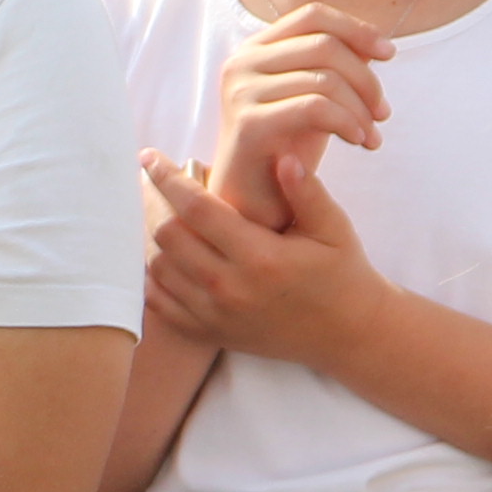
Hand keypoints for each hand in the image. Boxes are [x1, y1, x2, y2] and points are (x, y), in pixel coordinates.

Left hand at [143, 145, 382, 367]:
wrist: (345, 334)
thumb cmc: (340, 272)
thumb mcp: (333, 229)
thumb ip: (307, 192)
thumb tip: (282, 157)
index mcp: (262, 257)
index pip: (198, 210)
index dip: (168, 179)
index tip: (149, 157)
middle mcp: (231, 288)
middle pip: (168, 237)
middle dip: (150, 201)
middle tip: (146, 179)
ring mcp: (214, 315)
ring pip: (157, 267)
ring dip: (146, 235)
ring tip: (150, 208)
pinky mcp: (206, 332)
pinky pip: (157, 301)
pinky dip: (147, 273)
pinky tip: (154, 248)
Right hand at [208, 4, 390, 225]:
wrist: (252, 200)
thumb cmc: (286, 146)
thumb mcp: (312, 97)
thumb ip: (334, 67)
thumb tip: (375, 45)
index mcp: (255, 49)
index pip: (313, 15)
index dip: (357, 29)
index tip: (389, 56)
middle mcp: (241, 63)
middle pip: (325, 45)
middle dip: (367, 78)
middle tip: (384, 113)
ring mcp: (241, 92)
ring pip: (325, 78)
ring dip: (362, 108)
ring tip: (372, 136)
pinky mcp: (249, 123)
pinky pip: (315, 107)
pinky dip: (348, 122)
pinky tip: (360, 141)